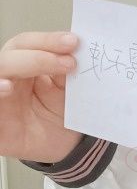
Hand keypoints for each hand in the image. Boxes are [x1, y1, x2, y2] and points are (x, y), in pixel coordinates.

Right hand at [0, 31, 82, 162]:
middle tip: (70, 62)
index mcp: (25, 66)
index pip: (27, 45)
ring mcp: (0, 99)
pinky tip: (6, 88)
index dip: (47, 40)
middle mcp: (8, 78)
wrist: (65, 147)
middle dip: (39, 56)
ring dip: (14, 67)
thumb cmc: (62, 117)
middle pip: (11, 57)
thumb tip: (77, 52)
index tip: (73, 42)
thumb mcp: (68, 92)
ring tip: (40, 69)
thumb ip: (68, 73)